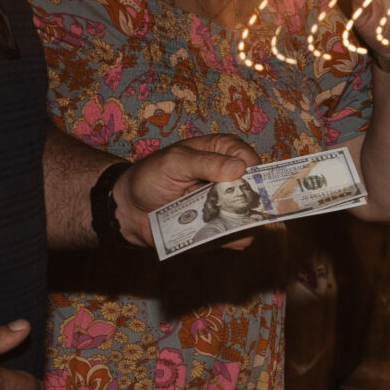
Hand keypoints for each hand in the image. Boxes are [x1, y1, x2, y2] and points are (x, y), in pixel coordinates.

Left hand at [113, 133, 258, 247]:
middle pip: (258, 188)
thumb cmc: (150, 177)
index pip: (250, 158)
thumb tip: (240, 167)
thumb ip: (205, 163)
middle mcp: (231, 178)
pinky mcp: (223, 228)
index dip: (251, 170)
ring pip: (254, 215)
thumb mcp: (174, 163)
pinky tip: (210, 232)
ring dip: (240, 220)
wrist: (130, 210)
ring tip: (213, 218)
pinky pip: (241, 238)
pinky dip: (232, 238)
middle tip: (229, 204)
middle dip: (249, 199)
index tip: (240, 180)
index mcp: (222, 151)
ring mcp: (229, 205)